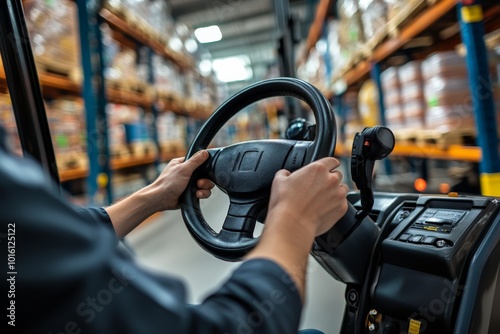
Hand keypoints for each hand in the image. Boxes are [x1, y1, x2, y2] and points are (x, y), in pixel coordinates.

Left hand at [148, 150, 214, 211]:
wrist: (161, 200)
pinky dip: (202, 194)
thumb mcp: (183, 169)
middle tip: (199, 183)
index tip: (204, 171)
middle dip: (205, 180)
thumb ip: (195, 161)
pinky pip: (202, 192)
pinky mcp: (191, 193)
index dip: (204, 167)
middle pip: (204, 174)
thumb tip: (204, 152)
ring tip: (198, 190)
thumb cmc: (167, 184)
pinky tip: (197, 195)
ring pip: (205, 184)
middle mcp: (186, 173)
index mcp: (182, 164)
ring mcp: (189, 184)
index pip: (198, 161)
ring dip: (204, 188)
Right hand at [247, 157, 348, 299]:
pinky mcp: (341, 208)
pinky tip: (324, 209)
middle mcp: (331, 179)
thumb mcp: (279, 181)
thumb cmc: (285, 204)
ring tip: (322, 199)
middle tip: (318, 188)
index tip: (326, 168)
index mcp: (317, 168)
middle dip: (330, 179)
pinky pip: (343, 203)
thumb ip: (286, 173)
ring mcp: (338, 194)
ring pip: (342, 188)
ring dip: (335, 191)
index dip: (328, 164)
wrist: (292, 224)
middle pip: (338, 174)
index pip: (332, 160)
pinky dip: (336, 205)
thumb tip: (286, 174)